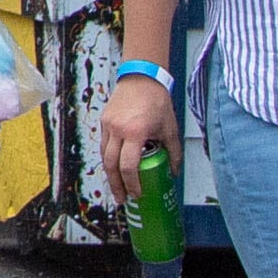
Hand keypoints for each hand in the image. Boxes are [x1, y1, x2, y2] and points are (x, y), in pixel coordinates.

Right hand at [99, 71, 174, 200]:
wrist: (142, 78)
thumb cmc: (157, 101)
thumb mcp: (169, 128)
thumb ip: (173, 151)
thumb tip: (173, 172)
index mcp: (135, 132)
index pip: (129, 166)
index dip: (132, 183)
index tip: (137, 194)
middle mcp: (118, 130)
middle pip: (111, 165)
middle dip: (116, 185)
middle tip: (122, 199)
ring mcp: (108, 125)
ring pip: (104, 156)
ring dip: (110, 174)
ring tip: (117, 187)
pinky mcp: (104, 121)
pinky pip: (103, 144)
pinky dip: (108, 158)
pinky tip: (114, 167)